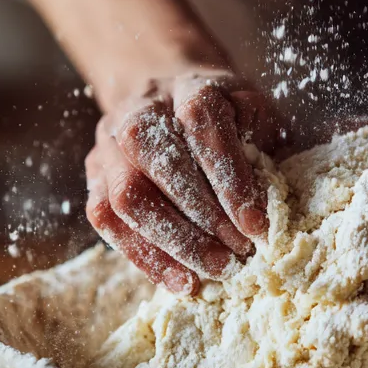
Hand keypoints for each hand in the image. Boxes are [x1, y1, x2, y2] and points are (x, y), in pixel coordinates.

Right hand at [86, 69, 281, 293]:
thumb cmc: (224, 113)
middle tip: (240, 253)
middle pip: (159, 165)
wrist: (168, 95)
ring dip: (174, 242)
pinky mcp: (95, 177)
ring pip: (126, 197)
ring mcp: (110, 145)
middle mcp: (140, 111)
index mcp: (188, 88)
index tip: (256, 224)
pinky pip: (107, 221)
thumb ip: (264, 140)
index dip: (230, 179)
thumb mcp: (255, 113)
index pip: (203, 126)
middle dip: (204, 219)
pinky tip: (182, 280)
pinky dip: (146, 257)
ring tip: (215, 269)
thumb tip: (272, 188)